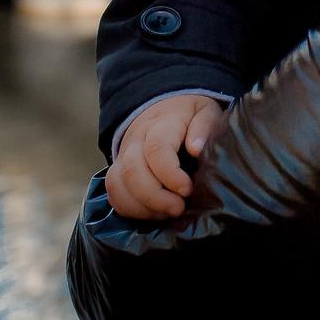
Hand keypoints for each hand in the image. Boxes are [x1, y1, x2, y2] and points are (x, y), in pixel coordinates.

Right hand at [105, 94, 229, 218]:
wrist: (163, 105)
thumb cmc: (190, 115)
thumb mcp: (206, 111)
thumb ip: (204, 126)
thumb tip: (196, 148)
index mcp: (161, 124)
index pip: (156, 149)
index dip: (170, 174)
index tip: (187, 189)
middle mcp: (136, 139)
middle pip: (132, 170)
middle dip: (155, 197)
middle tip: (178, 208)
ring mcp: (123, 155)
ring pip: (117, 184)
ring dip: (141, 207)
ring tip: (167, 214)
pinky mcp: (119, 170)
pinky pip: (113, 193)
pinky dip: (130, 209)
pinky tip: (153, 214)